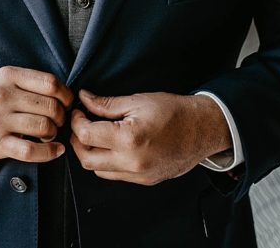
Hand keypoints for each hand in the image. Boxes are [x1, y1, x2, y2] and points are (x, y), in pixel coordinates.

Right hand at [0, 66, 72, 164]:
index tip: (66, 103)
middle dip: (61, 117)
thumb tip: (64, 93)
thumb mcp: (0, 81)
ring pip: (44, 127)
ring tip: (49, 134)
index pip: (50, 83)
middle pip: (51, 106)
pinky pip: (31, 150)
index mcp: (6, 76)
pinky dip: (49, 152)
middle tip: (57, 122)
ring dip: (53, 134)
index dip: (66, 95)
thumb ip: (27, 82)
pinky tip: (55, 151)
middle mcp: (2, 95)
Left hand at [70, 89, 231, 184]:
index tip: (78, 111)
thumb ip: (105, 103)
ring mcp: (139, 175)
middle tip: (81, 123)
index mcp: (129, 139)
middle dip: (77, 140)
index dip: (75, 121)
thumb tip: (83, 99)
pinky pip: (114, 175)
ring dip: (90, 153)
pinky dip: (105, 162)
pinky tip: (110, 145)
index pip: (85, 136)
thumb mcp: (137, 101)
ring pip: (98, 170)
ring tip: (95, 133)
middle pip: (86, 159)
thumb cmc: (173, 111)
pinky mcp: (145, 180)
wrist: (203, 130)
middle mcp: (132, 162)